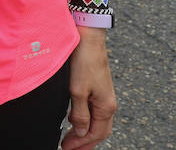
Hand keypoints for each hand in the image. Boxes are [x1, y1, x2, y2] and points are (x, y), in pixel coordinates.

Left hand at [61, 29, 116, 149]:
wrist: (88, 38)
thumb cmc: (84, 62)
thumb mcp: (77, 90)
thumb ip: (80, 114)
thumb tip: (81, 132)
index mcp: (106, 107)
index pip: (95, 133)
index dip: (81, 143)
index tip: (66, 148)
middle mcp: (108, 103)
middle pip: (99, 130)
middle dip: (85, 142)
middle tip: (69, 148)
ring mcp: (104, 95)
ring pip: (98, 121)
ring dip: (86, 132)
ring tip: (72, 139)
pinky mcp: (98, 87)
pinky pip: (94, 110)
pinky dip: (86, 119)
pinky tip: (75, 119)